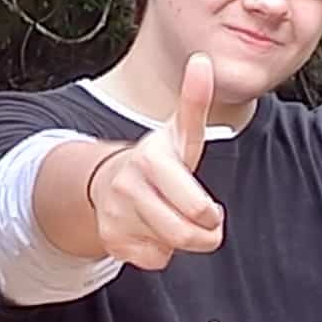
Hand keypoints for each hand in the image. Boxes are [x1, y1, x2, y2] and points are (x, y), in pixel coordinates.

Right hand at [88, 53, 225, 269]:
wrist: (111, 180)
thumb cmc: (160, 160)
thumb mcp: (180, 132)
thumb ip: (195, 101)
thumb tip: (203, 60)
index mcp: (151, 159)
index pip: (195, 206)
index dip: (209, 215)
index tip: (212, 212)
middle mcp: (127, 185)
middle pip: (184, 233)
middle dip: (202, 235)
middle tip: (205, 224)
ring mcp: (114, 213)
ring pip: (167, 247)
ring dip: (178, 240)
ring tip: (173, 218)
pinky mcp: (109, 239)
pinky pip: (151, 260)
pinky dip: (159, 253)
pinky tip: (152, 231)